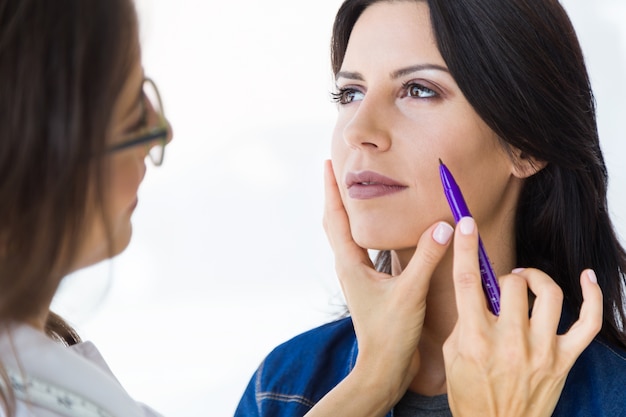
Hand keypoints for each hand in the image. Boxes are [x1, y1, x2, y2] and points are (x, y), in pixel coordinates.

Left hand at [322, 160, 452, 406]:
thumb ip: (427, 258)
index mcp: (351, 264)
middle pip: (335, 223)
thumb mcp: (411, 293)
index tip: (328, 164)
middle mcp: (349, 267)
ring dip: (345, 212)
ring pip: (344, 236)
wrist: (384, 367)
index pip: (336, 218)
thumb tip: (443, 225)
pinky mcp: (368, 286)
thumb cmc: (391, 334)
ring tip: (351, 194)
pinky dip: (360, 231)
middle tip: (336, 172)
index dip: (332, 189)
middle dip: (335, 196)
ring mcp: (357, 277)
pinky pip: (359, 250)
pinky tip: (373, 232)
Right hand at [443, 217, 602, 416]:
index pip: (468, 282)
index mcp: (475, 339)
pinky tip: (586, 278)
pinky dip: (592, 296)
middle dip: (506, 277)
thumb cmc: (471, 394)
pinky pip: (589, 322)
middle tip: (503, 285)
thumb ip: (464, 320)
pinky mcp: (564, 360)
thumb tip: (478, 290)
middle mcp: (509, 342)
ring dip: (536, 278)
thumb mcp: (452, 356)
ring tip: (527, 282)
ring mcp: (541, 351)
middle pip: (513, 284)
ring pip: (549, 294)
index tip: (465, 224)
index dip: (466, 248)